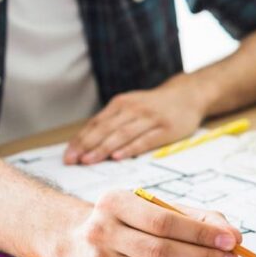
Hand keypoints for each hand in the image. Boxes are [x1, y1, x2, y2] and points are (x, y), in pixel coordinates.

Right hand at [58, 190, 241, 256]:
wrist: (76, 241)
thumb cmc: (123, 220)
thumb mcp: (152, 206)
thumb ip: (194, 217)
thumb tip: (232, 235)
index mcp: (114, 202)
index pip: (165, 222)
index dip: (201, 233)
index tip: (230, 239)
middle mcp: (103, 232)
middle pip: (163, 251)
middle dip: (204, 255)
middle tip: (230, 256)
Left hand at [63, 76, 206, 164]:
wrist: (188, 95)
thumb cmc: (155, 106)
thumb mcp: (132, 106)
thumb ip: (114, 121)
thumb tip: (88, 143)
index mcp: (122, 104)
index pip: (96, 123)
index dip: (81, 139)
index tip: (68, 155)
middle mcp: (134, 109)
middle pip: (106, 129)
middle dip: (87, 145)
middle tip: (73, 160)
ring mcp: (150, 118)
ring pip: (122, 134)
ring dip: (103, 148)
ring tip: (89, 160)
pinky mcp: (166, 129)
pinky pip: (145, 140)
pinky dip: (130, 148)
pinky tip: (118, 157)